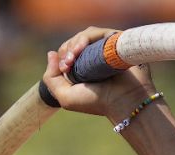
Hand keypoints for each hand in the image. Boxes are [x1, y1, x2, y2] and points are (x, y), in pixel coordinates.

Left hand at [41, 26, 157, 120]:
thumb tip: (51, 53)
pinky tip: (83, 48)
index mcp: (82, 68)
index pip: (66, 51)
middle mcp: (94, 56)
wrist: (123, 101)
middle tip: (69, 63)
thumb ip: (51, 78)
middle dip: (67, 49)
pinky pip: (98, 32)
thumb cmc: (96, 102)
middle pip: (74, 41)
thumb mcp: (65, 96)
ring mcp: (105, 48)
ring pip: (85, 34)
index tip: (66, 67)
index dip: (62, 55)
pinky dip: (88, 37)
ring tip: (76, 55)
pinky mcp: (115, 42)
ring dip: (76, 43)